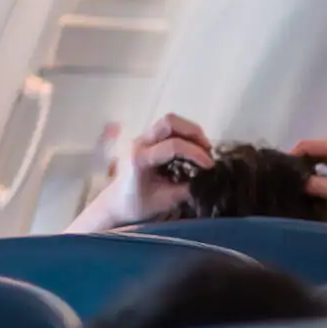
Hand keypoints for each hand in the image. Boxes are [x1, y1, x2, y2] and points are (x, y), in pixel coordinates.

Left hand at [72, 113, 211, 229]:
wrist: (116, 203)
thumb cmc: (137, 205)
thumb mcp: (165, 201)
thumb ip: (186, 188)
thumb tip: (207, 179)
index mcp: (140, 158)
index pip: (173, 146)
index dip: (196, 154)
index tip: (210, 166)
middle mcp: (139, 143)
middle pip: (170, 122)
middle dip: (194, 133)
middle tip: (207, 150)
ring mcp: (142, 139)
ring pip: (170, 122)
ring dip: (191, 132)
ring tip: (202, 149)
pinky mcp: (147, 140)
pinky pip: (168, 129)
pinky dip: (185, 135)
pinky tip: (192, 150)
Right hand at [290, 136, 326, 220]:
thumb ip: (318, 186)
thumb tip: (296, 182)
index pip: (307, 145)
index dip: (292, 157)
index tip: (284, 173)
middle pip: (312, 149)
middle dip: (299, 163)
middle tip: (289, 180)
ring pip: (319, 156)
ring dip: (308, 167)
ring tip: (297, 183)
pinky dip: (318, 170)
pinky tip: (312, 183)